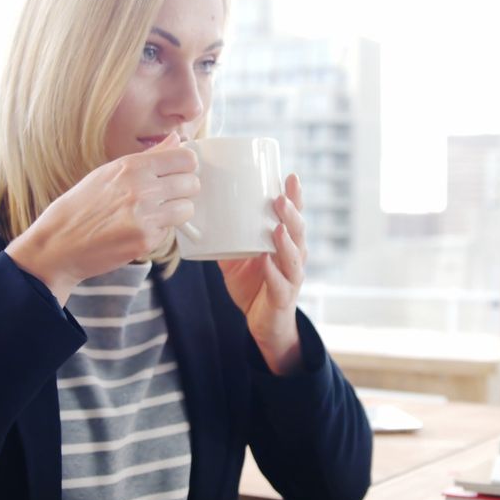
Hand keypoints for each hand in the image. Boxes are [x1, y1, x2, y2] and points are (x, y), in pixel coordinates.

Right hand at [6, 133, 198, 305]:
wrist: (59, 243)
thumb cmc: (81, 206)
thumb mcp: (109, 172)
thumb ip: (149, 156)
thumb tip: (177, 139)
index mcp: (132, 166)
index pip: (186, 158)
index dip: (186, 166)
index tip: (177, 173)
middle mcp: (142, 188)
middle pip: (192, 183)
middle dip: (183, 190)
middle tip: (166, 196)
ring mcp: (146, 216)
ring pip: (187, 209)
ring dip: (175, 213)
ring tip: (154, 214)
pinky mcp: (146, 241)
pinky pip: (169, 232)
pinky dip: (158, 232)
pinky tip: (137, 230)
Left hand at [218, 173, 307, 374]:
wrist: (263, 323)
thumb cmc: (253, 285)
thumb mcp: (235, 258)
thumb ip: (224, 239)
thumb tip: (200, 217)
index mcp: (285, 243)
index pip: (293, 216)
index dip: (295, 197)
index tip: (289, 176)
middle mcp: (294, 257)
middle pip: (299, 231)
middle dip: (292, 213)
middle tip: (280, 198)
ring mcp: (291, 277)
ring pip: (295, 256)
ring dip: (286, 241)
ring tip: (278, 227)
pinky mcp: (283, 297)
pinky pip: (281, 283)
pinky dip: (273, 272)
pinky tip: (267, 261)